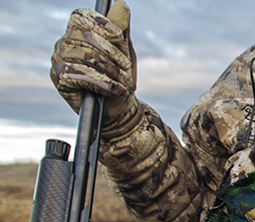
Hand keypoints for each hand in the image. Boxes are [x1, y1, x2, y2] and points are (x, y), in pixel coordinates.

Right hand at [50, 0, 137, 128]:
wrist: (120, 108)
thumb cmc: (121, 78)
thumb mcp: (124, 52)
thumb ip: (121, 29)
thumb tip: (120, 4)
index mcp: (78, 32)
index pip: (80, 16)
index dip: (99, 23)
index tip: (118, 35)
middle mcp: (64, 43)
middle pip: (84, 36)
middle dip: (111, 52)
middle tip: (126, 67)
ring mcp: (58, 61)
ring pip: (83, 56)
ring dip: (109, 70)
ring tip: (123, 82)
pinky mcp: (59, 79)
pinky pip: (79, 75)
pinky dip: (102, 83)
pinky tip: (114, 90)